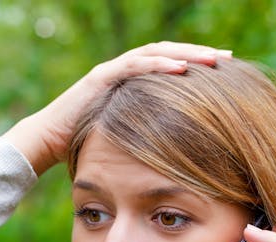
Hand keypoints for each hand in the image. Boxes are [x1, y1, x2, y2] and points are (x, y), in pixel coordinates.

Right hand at [2, 42, 232, 174]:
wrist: (46, 145)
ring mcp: (112, 72)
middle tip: (229, 58)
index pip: (172, 68)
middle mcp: (125, 72)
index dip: (199, 68)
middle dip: (200, 55)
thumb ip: (149, 137)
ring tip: (213, 59)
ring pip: (156, 53)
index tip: (228, 73)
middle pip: (170, 54)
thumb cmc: (86, 148)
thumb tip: (181, 154)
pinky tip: (182, 68)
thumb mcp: (128, 141)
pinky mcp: (101, 78)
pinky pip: (134, 65)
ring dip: (186, 54)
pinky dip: (159, 65)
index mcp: (133, 85)